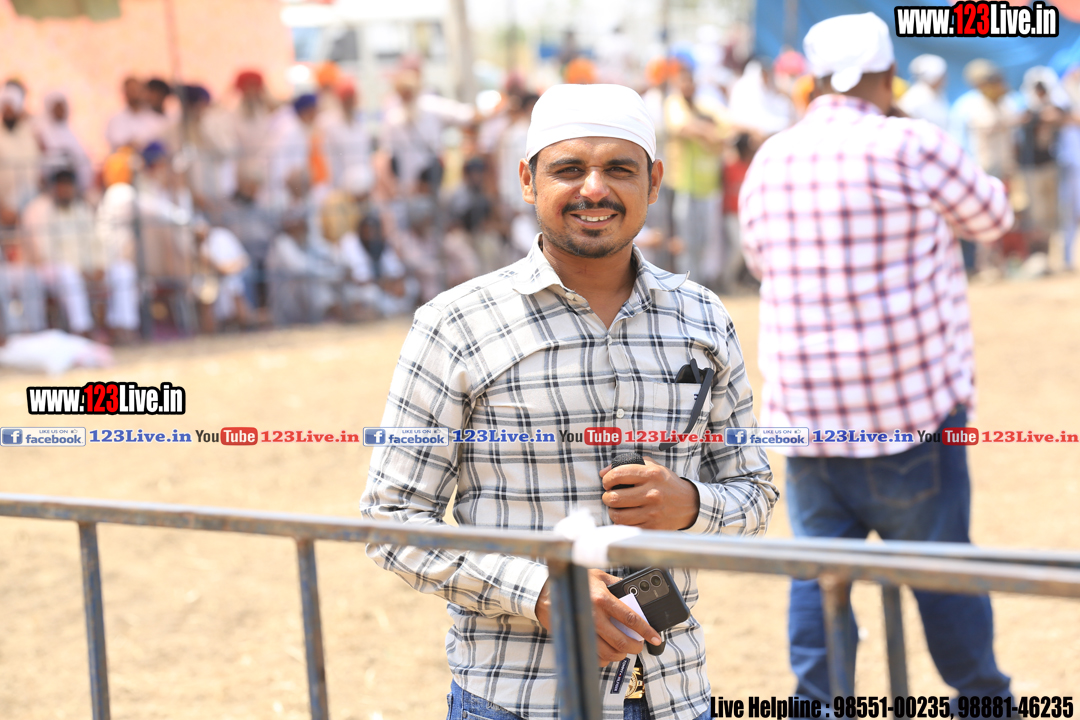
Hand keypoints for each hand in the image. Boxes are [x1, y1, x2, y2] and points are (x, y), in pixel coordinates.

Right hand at [534, 569, 661, 666]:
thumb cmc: (575, 582)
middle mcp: (593, 616)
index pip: (630, 618)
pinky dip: (605, 658)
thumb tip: (633, 591)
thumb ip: (616, 583)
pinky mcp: (576, 639)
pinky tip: (608, 650)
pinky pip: (595, 657)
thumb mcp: (598, 576)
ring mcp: (584, 630)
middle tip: (639, 645)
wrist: (546, 593)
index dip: (646, 630)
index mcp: (601, 598)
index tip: (656, 638)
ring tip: (624, 648)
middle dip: (635, 647)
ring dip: (621, 654)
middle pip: (621, 641)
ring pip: (609, 653)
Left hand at [600, 456, 699, 529]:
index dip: (607, 479)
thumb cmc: (665, 483)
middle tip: (611, 496)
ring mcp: (652, 512)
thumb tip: (602, 472)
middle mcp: (652, 493)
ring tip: (617, 507)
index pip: (618, 475)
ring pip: (618, 515)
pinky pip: (626, 527)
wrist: (689, 503)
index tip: (608, 482)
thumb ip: (627, 464)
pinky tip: (626, 517)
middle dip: (607, 497)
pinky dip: (621, 523)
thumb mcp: (651, 466)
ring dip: (612, 511)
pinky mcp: (652, 527)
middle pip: (614, 497)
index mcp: (651, 474)